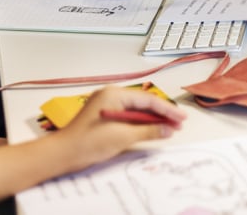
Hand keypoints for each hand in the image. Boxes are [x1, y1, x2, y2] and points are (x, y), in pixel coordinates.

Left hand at [53, 86, 185, 169]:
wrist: (65, 152)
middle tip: (179, 122)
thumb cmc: (88, 142)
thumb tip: (166, 129)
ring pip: (136, 109)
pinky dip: (140, 123)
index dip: (166, 109)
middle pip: (142, 102)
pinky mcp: (104, 115)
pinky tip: (151, 130)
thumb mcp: (123, 136)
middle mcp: (110, 95)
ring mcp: (106, 104)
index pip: (146, 100)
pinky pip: (127, 115)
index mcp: (114, 94)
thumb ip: (147, 131)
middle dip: (161, 113)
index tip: (181, 117)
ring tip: (169, 127)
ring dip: (152, 119)